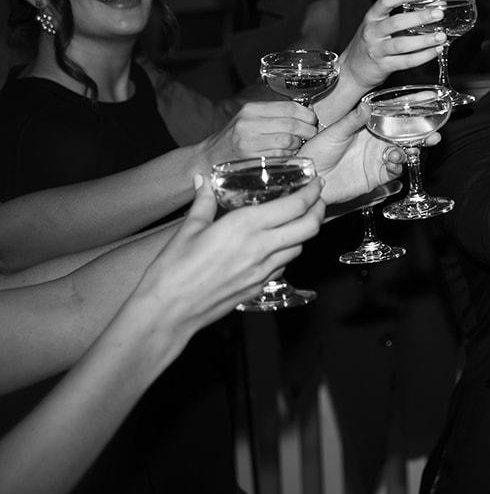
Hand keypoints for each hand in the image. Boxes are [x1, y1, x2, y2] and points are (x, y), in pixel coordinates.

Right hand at [127, 173, 325, 342]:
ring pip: (300, 247)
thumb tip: (202, 181)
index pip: (295, 206)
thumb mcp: (188, 229)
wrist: (167, 312)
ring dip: (304, 232)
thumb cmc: (173, 270)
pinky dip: (287, 252)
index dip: (311, 192)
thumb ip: (202, 202)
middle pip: (309, 227)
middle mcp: (260, 248)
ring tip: (298, 221)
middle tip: (316, 199)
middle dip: (318, 209)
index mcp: (245, 226)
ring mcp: (262, 271)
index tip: (316, 183)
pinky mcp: (258, 287)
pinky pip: (283, 266)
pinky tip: (276, 246)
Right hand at [197, 101, 319, 165]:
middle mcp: (249, 123)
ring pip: (288, 140)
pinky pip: (280, 156)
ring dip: (298, 144)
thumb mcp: (251, 117)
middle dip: (307, 131)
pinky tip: (287, 154)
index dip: (307, 114)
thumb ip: (275, 113)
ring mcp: (249, 142)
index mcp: (252, 109)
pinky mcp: (251, 159)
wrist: (210, 157)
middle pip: (292, 124)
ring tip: (298, 144)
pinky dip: (289, 155)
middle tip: (310, 134)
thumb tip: (307, 111)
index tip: (312, 120)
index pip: (290, 107)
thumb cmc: (237, 136)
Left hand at [300, 103, 405, 204]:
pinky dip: (397, 168)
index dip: (402, 119)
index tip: (415, 115)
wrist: (310, 177)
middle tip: (419, 137)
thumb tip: (365, 106)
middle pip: (399, 139)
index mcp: (366, 129)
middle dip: (411, 138)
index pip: (389, 121)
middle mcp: (374, 144)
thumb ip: (352, 121)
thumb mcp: (334, 132)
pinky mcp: (376, 177)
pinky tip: (393, 164)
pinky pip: (393, 172)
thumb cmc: (317, 152)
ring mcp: (376, 160)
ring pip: (400, 154)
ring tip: (397, 154)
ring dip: (404, 153)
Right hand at [337, 0, 447, 92]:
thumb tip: (431, 10)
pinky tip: (436, 50)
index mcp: (371, 18)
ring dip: (424, 40)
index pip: (385, 2)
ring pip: (402, 44)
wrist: (352, 71)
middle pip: (396, 23)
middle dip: (419, 18)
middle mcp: (372, 33)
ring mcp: (377, 50)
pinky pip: (407, 61)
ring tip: (441, 36)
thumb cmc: (370, 45)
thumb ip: (399, 19)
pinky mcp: (384, 66)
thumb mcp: (377, 27)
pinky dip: (424, 56)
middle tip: (438, 14)